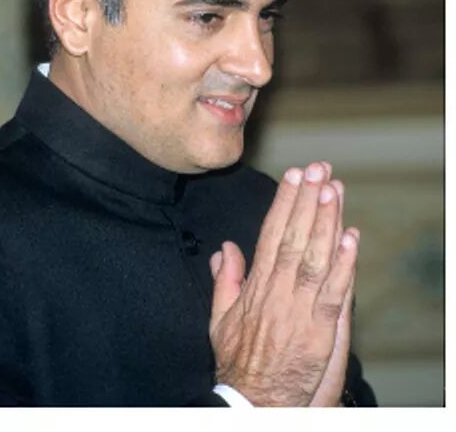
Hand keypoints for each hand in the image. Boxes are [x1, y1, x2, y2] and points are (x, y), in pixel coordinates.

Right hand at [209, 162, 358, 406]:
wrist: (252, 403)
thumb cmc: (237, 362)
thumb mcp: (219, 319)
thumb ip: (224, 280)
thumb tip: (224, 248)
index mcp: (255, 286)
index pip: (271, 234)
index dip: (284, 203)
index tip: (294, 175)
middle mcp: (277, 292)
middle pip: (295, 238)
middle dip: (307, 200)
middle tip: (318, 168)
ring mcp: (300, 311)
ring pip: (315, 258)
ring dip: (325, 222)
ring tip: (333, 189)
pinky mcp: (320, 331)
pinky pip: (334, 293)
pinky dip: (344, 265)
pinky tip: (351, 238)